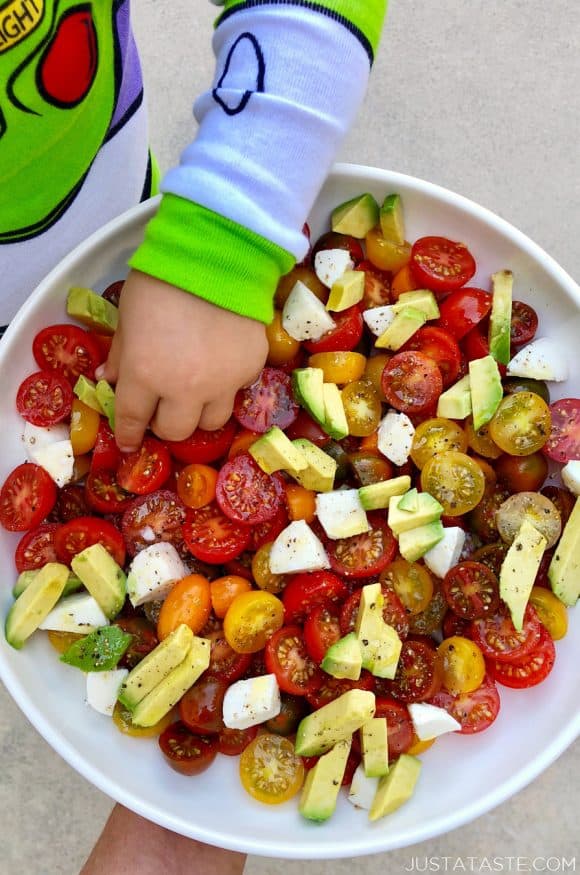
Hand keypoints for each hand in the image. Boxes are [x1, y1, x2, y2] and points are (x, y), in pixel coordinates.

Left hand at [97, 270, 267, 450]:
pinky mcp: (250, 370)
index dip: (128, 435)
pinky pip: (236, 391)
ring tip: (196, 393)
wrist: (218, 256)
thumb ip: (121, 354)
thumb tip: (110, 379)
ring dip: (198, 412)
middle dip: (165, 423)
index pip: (132, 420)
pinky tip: (220, 364)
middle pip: (175, 431)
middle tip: (163, 409)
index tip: (129, 442)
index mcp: (145, 375)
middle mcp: (184, 389)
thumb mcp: (127, 316)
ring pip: (211, 422)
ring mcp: (222, 383)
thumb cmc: (161, 281)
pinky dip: (225, 386)